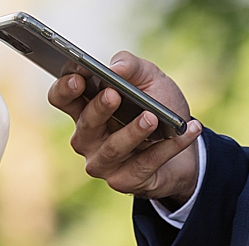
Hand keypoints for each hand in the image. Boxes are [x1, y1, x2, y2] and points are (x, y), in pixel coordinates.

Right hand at [47, 52, 202, 204]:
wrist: (187, 147)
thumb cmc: (158, 106)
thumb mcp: (149, 78)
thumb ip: (131, 66)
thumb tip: (115, 68)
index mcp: (85, 108)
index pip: (61, 98)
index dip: (65, 88)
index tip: (79, 78)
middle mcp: (87, 137)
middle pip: (85, 124)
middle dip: (99, 109)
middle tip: (114, 94)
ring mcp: (103, 162)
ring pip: (113, 148)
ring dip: (133, 132)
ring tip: (152, 117)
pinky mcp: (124, 181)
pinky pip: (144, 164)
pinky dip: (167, 147)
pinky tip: (187, 130)